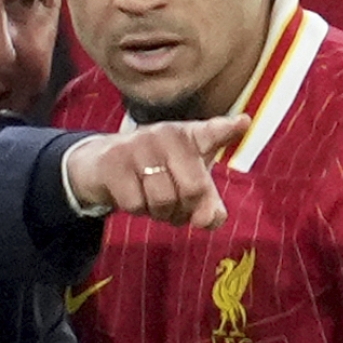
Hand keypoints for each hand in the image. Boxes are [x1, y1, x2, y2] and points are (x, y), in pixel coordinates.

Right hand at [63, 114, 251, 228]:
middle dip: (186, 210)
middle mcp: (166, 135)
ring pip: (163, 200)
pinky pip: (136, 204)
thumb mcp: (186, 184)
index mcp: (190, 136)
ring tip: (154, 201)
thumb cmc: (154, 173)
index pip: (211, 133)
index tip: (242, 123)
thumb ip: (208, 204)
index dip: (226, 129)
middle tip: (176, 208)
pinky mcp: (114, 162)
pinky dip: (137, 210)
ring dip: (160, 213)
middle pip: (193, 188)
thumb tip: (212, 219)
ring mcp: (139, 145)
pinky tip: (133, 195)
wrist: (100, 167)